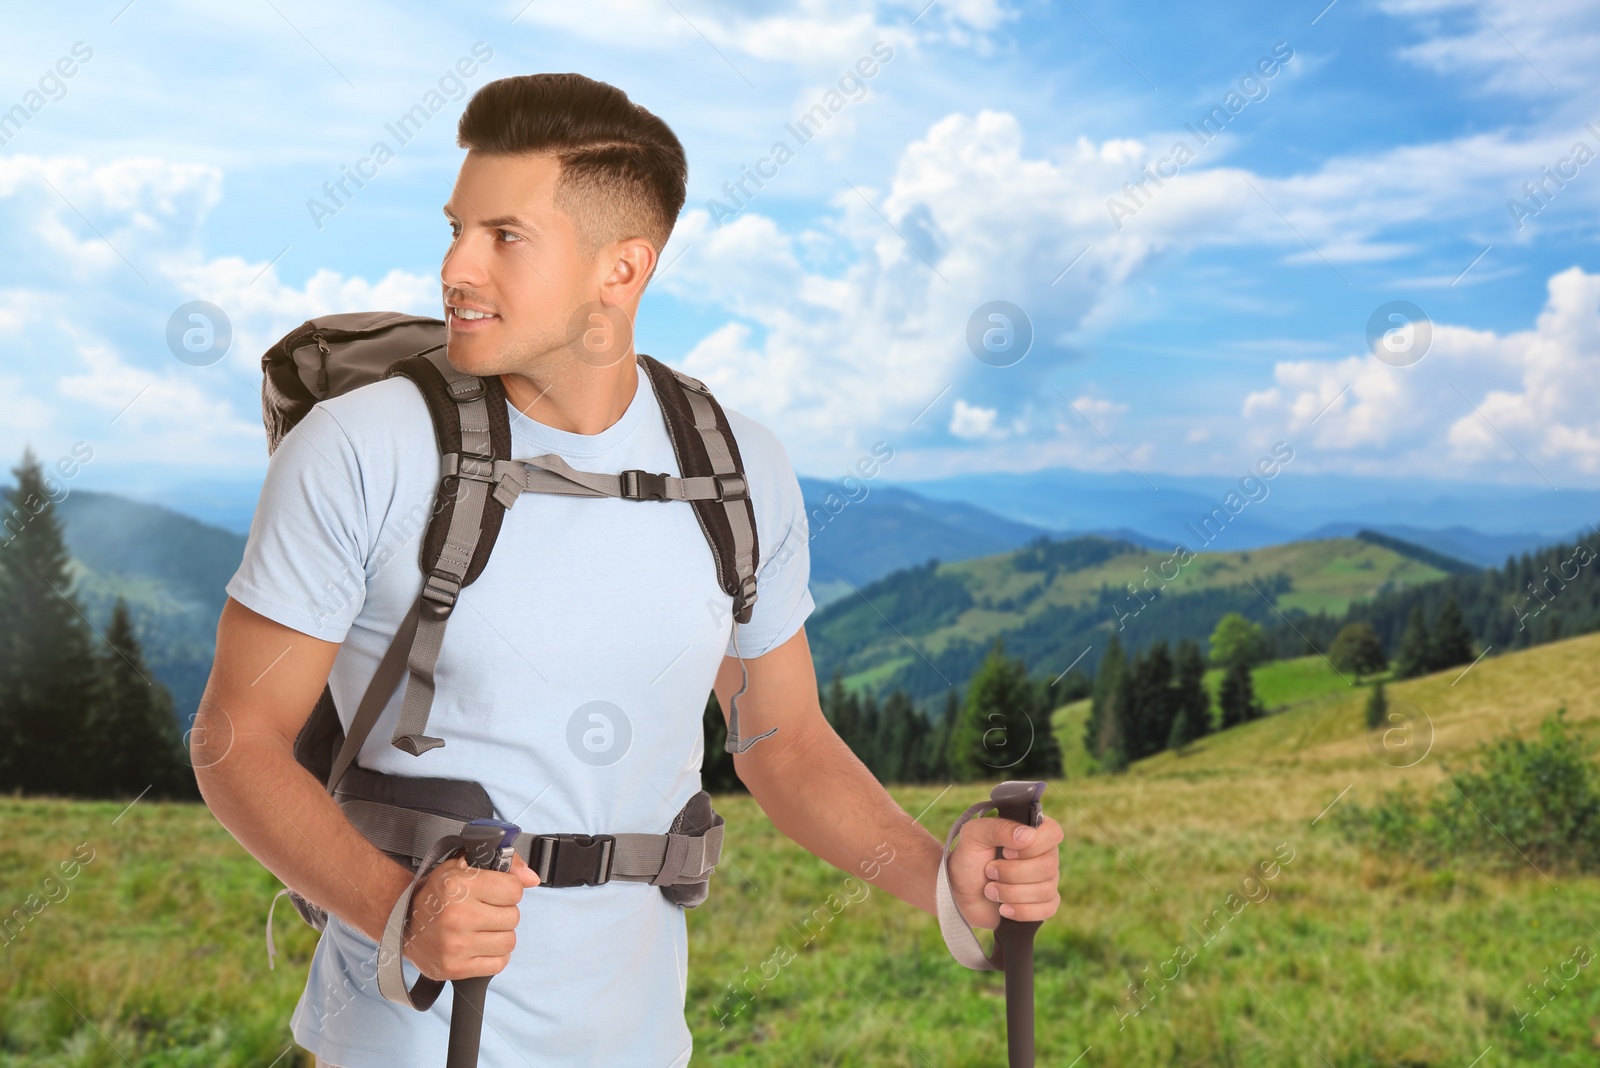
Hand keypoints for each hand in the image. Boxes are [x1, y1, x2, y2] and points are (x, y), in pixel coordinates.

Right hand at [402, 851, 539, 979]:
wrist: (400, 922)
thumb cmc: (435, 893)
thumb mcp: (463, 866)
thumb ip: (504, 864)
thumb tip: (533, 878)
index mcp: (458, 886)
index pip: (514, 889)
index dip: (508, 889)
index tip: (496, 890)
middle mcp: (457, 916)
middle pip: (513, 917)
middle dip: (503, 912)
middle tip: (485, 910)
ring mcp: (455, 945)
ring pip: (509, 941)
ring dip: (500, 935)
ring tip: (481, 928)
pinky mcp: (455, 968)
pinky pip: (498, 964)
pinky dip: (494, 955)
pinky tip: (479, 945)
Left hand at [947, 811, 1062, 929]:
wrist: (959, 893)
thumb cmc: (968, 859)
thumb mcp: (975, 835)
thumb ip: (999, 828)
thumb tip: (1028, 835)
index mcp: (1033, 832)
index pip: (1053, 833)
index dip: (1032, 846)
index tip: (1006, 852)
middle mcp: (1045, 854)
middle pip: (1048, 866)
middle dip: (1012, 873)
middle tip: (989, 871)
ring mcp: (1047, 880)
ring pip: (1045, 890)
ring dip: (1011, 893)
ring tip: (990, 890)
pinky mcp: (1043, 904)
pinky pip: (1047, 910)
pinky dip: (1021, 911)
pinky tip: (1004, 908)